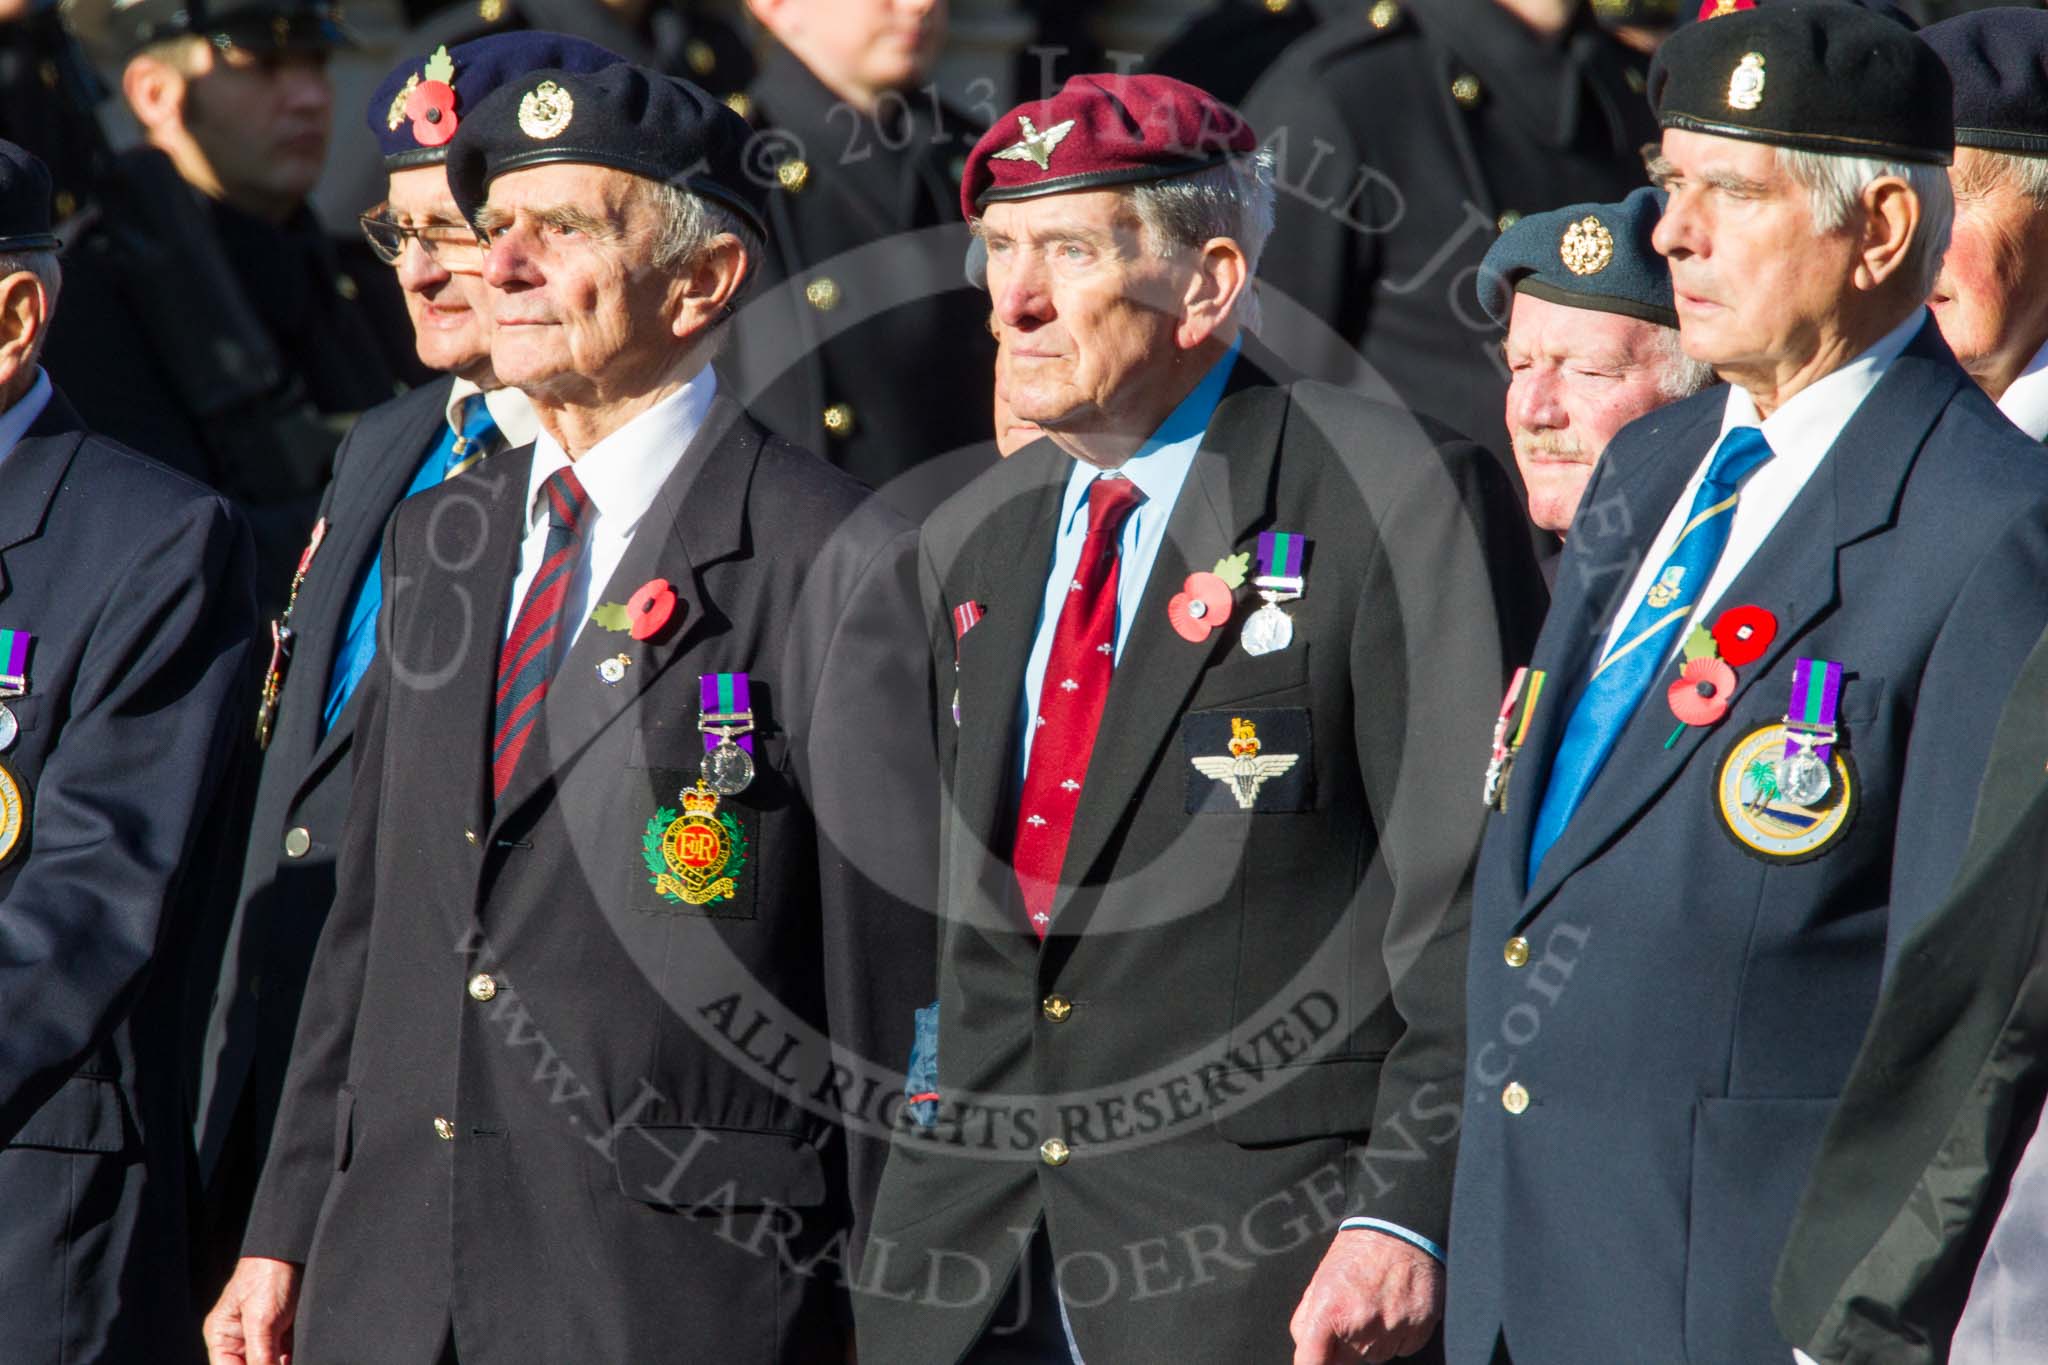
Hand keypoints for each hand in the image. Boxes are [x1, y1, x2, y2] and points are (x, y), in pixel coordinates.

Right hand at [203, 1257, 301, 1364]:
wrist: (292, 1249)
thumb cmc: (267, 1275)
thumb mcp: (261, 1321)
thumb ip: (260, 1356)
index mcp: (222, 1336)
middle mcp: (239, 1338)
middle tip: (277, 1363)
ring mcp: (261, 1334)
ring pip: (269, 1362)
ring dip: (278, 1364)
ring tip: (283, 1357)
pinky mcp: (282, 1330)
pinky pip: (284, 1355)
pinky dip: (289, 1360)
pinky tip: (294, 1358)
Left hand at [1289, 1231, 1442, 1363]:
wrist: (1401, 1232)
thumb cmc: (1358, 1253)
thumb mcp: (1320, 1280)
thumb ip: (1307, 1319)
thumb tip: (1305, 1348)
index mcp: (1330, 1311)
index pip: (1311, 1362)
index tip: (1315, 1362)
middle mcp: (1361, 1326)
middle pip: (1345, 1363)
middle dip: (1344, 1347)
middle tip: (1352, 1314)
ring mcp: (1392, 1330)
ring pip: (1375, 1357)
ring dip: (1372, 1341)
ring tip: (1375, 1305)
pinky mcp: (1418, 1331)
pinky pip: (1401, 1350)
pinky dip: (1397, 1336)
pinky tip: (1394, 1308)